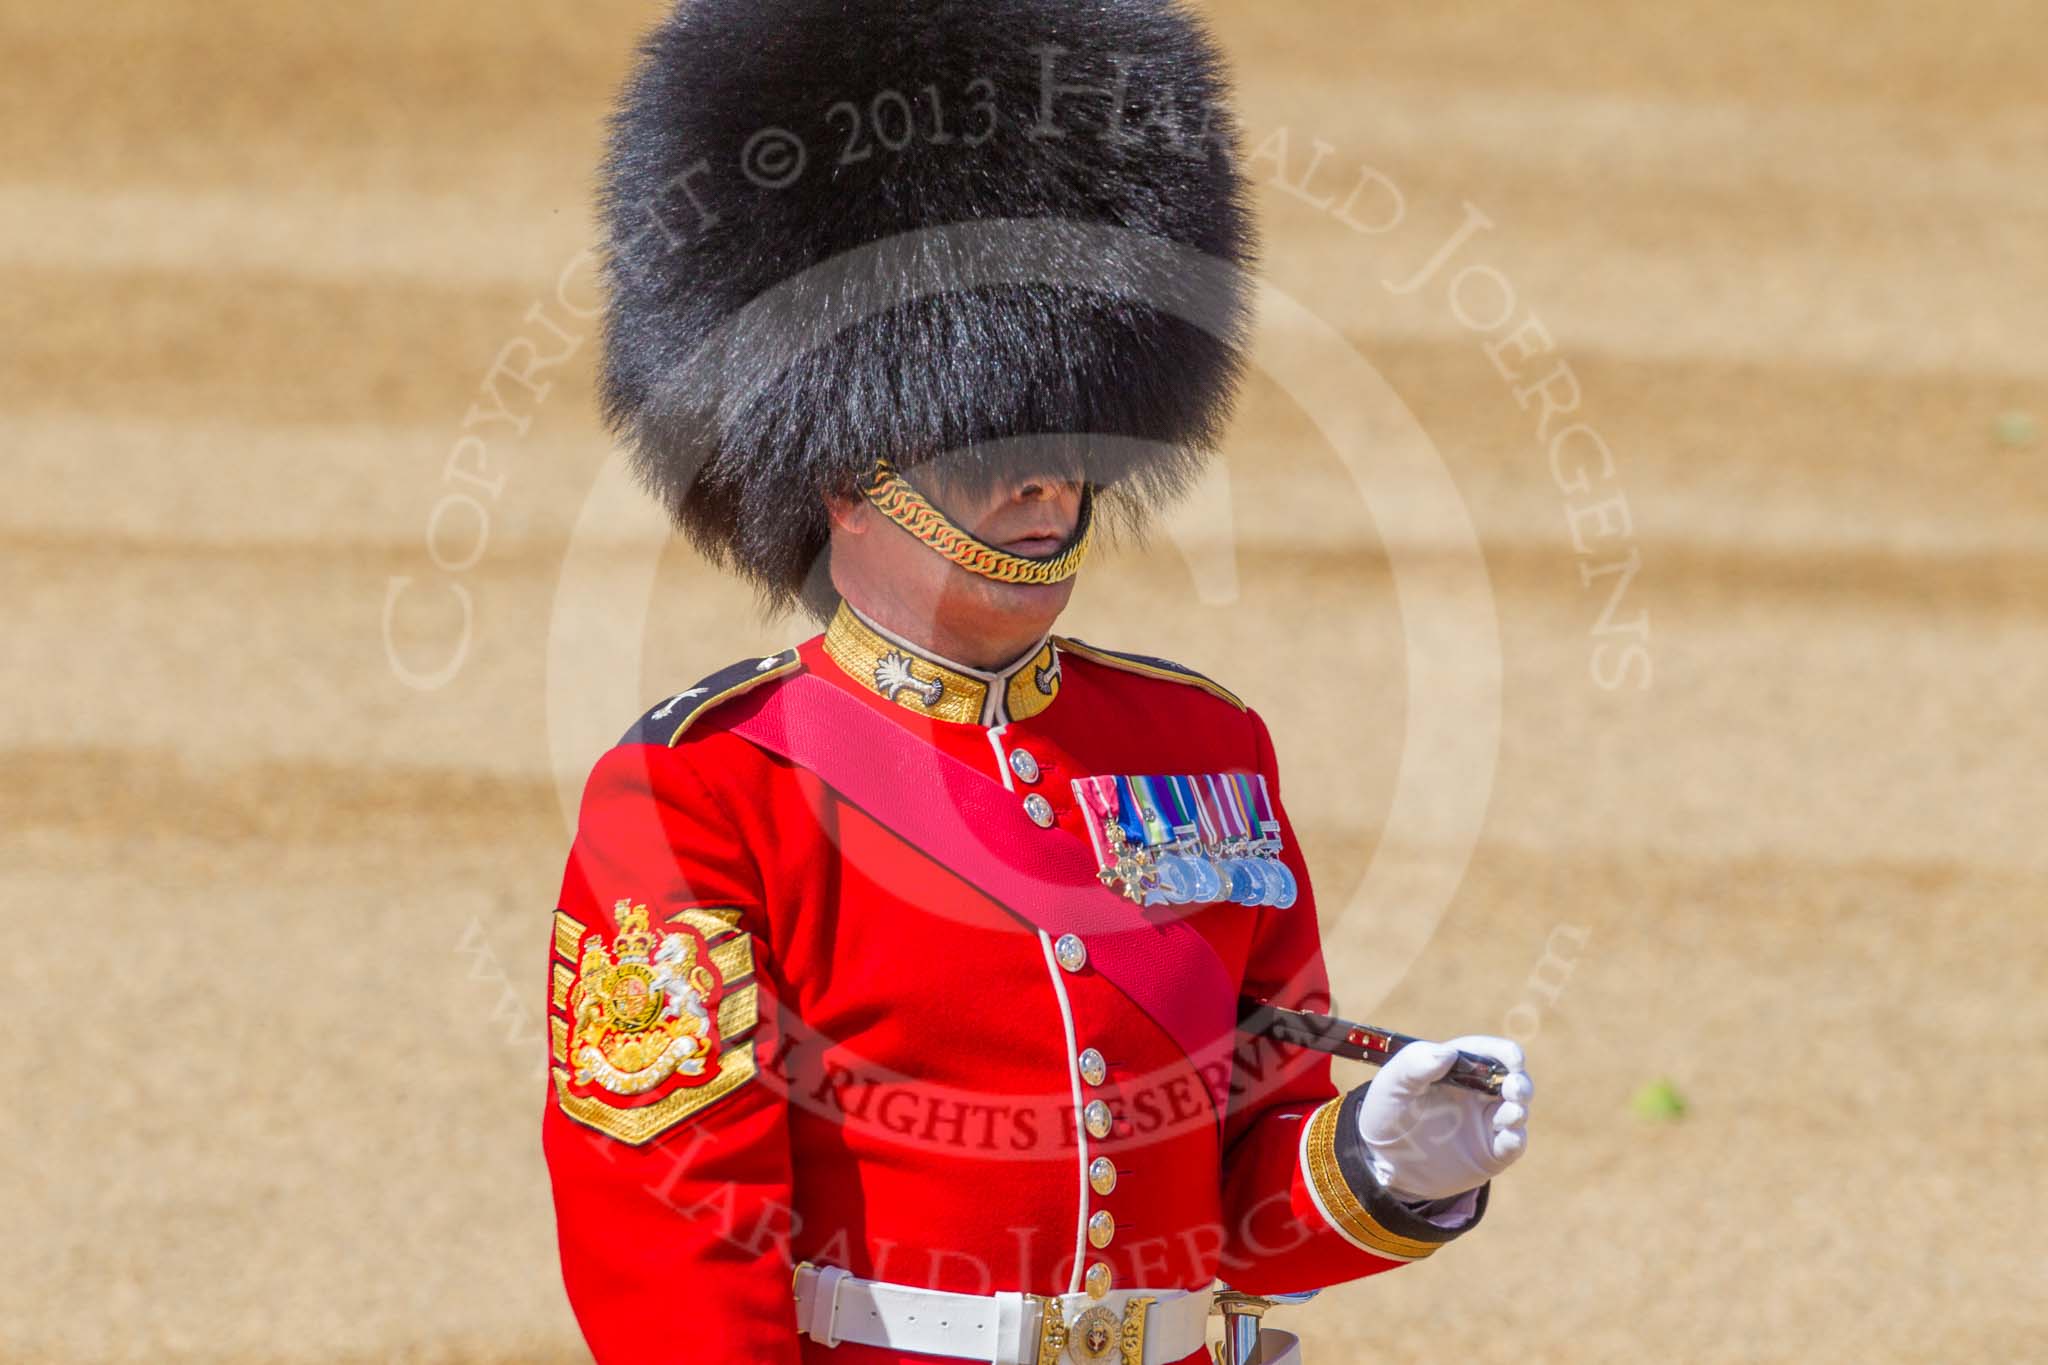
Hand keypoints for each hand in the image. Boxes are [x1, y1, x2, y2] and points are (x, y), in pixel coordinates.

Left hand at [1354, 1035, 1532, 1201]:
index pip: (1491, 1053)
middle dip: (1520, 1082)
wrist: (1382, 1161)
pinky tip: (1509, 1137)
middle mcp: (1478, 1093)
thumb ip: (1414, 1064)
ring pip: (1517, 1111)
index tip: (1512, 1058)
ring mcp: (1486, 1123)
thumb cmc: (1386, 1112)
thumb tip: (1447, 1052)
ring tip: (1509, 1113)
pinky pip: (1512, 1144)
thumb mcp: (1392, 1084)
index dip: (1506, 1053)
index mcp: (1458, 1068)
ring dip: (1519, 1110)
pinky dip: (1516, 1139)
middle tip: (1514, 1089)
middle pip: (1514, 1080)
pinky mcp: (1490, 1153)